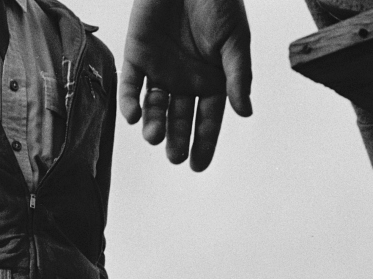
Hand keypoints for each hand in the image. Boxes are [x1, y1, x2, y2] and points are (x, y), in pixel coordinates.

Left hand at [121, 0, 251, 170]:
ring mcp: (159, 70)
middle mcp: (184, 79)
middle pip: (179, 118)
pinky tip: (134, 117)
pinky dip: (130, 103)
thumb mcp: (235, 39)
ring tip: (155, 137)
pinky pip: (130, 86)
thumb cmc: (218, 1)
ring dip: (154, 125)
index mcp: (211, 78)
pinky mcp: (136, 58)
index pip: (208, 118)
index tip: (198, 166)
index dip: (203, 142)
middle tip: (175, 157)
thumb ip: (237, 75)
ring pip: (155, 107)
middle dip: (177, 139)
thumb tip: (245, 112)